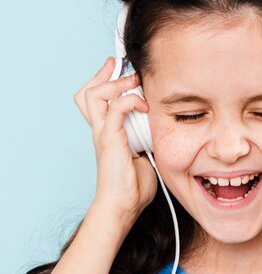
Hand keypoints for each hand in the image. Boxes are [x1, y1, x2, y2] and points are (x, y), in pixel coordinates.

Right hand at [73, 58, 157, 223]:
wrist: (123, 205)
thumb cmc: (133, 187)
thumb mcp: (146, 155)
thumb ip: (148, 138)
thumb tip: (162, 129)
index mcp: (108, 133)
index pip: (96, 100)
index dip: (104, 81)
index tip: (118, 68)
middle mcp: (101, 130)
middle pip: (87, 92)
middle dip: (104, 75)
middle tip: (122, 68)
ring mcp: (103, 134)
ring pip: (94, 94)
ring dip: (115, 83)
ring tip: (133, 82)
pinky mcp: (109, 139)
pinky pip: (116, 108)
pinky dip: (130, 100)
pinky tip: (144, 106)